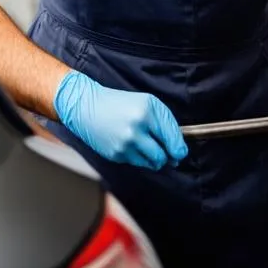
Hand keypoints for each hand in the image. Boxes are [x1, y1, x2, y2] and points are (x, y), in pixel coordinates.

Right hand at [53, 70, 187, 169]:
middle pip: (162, 157)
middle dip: (167, 157)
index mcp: (148, 113)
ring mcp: (124, 145)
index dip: (179, 151)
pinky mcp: (115, 155)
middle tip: (166, 152)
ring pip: (150, 163)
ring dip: (153, 159)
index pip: (172, 141)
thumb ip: (166, 123)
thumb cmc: (121, 103)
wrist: (87, 107)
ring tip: (147, 145)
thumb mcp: (148, 103)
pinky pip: (136, 163)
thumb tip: (178, 148)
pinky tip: (130, 144)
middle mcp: (136, 130)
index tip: (180, 154)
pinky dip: (138, 157)